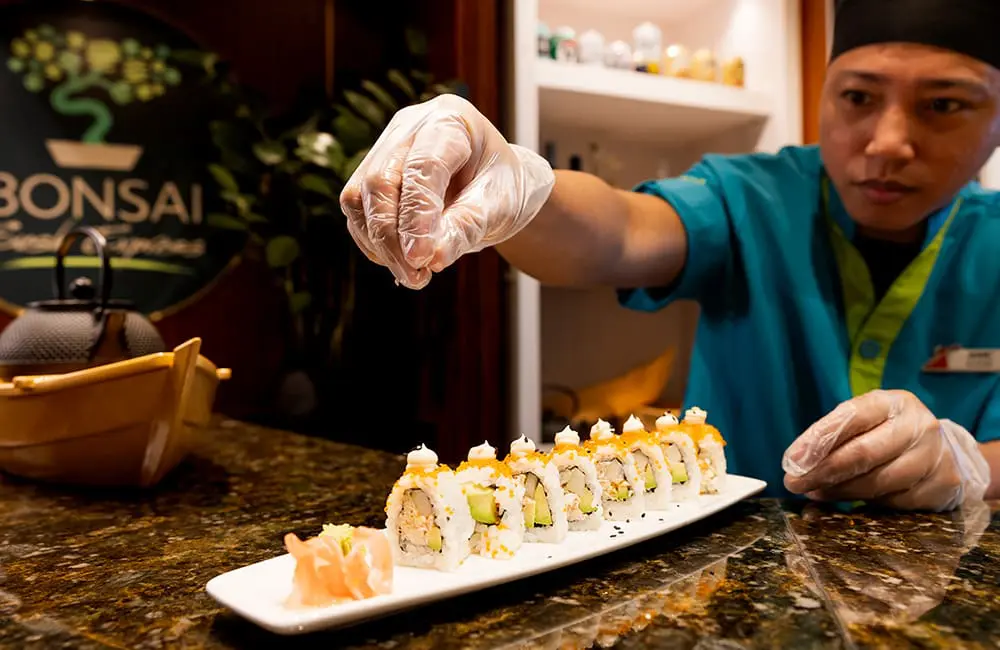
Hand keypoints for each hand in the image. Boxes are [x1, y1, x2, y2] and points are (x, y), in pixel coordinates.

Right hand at [339, 94, 554, 288]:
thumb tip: (430, 259)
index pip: (422, 167)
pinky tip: (399, 262)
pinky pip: (356, 211)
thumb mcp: (499, 206)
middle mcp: (410, 127)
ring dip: (379, 244)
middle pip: (380, 181)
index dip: (418, 216)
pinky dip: (373, 242)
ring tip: (412, 276)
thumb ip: (466, 227)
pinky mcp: (370, 174)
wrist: (495, 185)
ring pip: (358, 197)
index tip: (422, 259)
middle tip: (415, 275)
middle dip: (392, 236)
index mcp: (449, 120)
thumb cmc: (504, 187)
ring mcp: (385, 148)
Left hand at [782, 389, 990, 511]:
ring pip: (877, 482)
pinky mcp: (942, 485)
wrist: (942, 451)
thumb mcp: (865, 421)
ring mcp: (934, 456)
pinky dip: (864, 502)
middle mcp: (919, 426)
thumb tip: (798, 461)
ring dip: (838, 491)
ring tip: (815, 492)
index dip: (818, 439)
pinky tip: (848, 499)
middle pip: (863, 453)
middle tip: (795, 483)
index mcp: (894, 402)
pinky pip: (894, 501)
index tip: (792, 460)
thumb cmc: (889, 433)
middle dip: (822, 471)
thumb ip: (834, 434)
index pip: (852, 417)